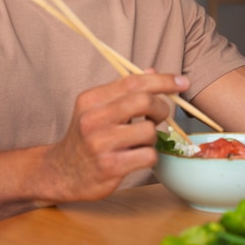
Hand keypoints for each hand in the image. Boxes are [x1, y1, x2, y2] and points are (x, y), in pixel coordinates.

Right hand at [39, 72, 189, 201]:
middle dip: (161, 108)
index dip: (162, 80)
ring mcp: (101, 143)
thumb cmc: (85, 137)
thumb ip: (124, 91)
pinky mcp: (110, 166)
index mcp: (91, 99)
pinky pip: (148, 155)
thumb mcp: (97, 109)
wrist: (61, 172)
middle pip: (143, 101)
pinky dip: (150, 156)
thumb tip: (152, 72)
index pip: (133, 81)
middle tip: (159, 116)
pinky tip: (137, 156)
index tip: (182, 82)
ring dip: (153, 137)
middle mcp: (93, 118)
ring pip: (149, 131)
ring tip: (140, 141)